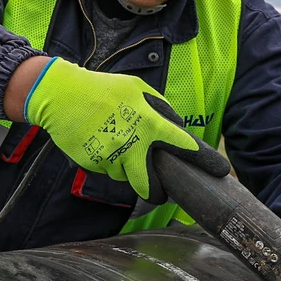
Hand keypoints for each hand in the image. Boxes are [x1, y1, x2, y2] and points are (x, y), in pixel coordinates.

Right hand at [24, 57, 228, 202]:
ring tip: (114, 143)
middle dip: (156, 193)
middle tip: (159, 191)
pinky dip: (105, 161)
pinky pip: (105, 169)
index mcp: (148, 122)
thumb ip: (158, 107)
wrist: (59, 95)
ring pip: (125, 176)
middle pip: (150, 185)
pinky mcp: (91, 163)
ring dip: (125, 167)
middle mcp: (132, 144)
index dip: (203, 159)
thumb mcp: (134, 88)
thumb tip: (174, 126)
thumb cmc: (101, 89)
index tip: (220, 170)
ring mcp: (110, 156)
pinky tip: (97, 141)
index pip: (182, 145)